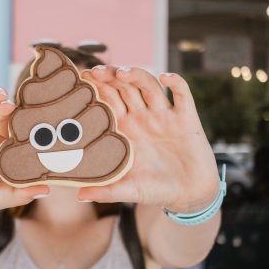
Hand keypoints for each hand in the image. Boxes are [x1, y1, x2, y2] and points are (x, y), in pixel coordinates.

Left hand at [78, 66, 219, 211]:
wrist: (189, 194)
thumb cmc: (156, 190)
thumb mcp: (129, 190)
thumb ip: (106, 191)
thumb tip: (79, 196)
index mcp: (125, 129)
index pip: (108, 101)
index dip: (97, 88)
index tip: (82, 79)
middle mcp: (143, 117)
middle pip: (125, 88)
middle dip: (111, 77)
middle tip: (97, 71)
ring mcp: (164, 116)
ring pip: (149, 86)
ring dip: (137, 75)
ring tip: (123, 73)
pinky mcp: (186, 119)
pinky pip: (183, 94)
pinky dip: (176, 83)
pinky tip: (166, 77)